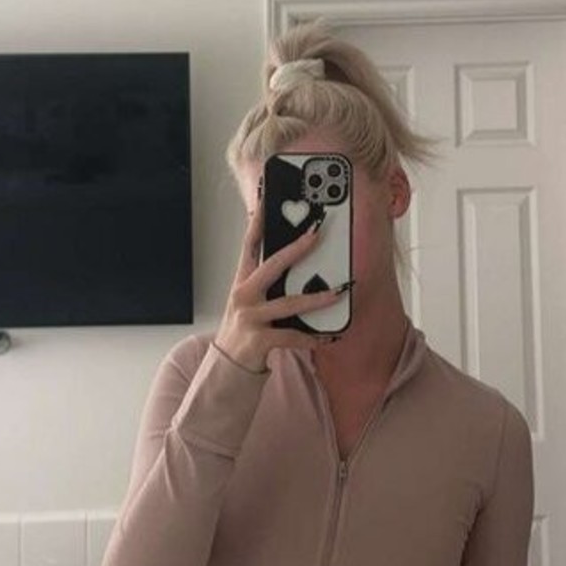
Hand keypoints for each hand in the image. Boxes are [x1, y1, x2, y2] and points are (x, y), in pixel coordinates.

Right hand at [214, 200, 346, 372]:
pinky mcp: (259, 340)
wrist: (227, 367)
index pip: (249, 245)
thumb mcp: (250, 302)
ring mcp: (250, 317)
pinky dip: (312, 338)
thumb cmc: (244, 329)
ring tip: (339, 292)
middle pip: (272, 265)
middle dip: (296, 248)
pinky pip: (292, 336)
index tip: (266, 198)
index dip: (258, 221)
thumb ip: (266, 283)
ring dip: (317, 298)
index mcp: (242, 282)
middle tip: (316, 233)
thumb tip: (295, 260)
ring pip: (289, 303)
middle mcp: (243, 295)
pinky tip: (328, 336)